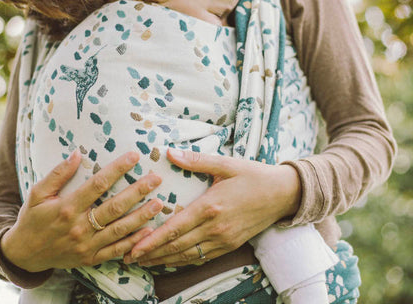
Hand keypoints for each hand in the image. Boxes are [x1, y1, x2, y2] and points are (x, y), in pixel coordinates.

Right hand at [1, 150, 163, 271]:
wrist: (25, 254)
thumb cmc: (32, 219)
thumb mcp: (38, 193)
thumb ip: (58, 174)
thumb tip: (77, 153)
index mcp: (67, 207)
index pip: (98, 184)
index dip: (118, 168)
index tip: (134, 156)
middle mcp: (79, 227)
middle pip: (114, 207)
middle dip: (137, 191)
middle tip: (156, 179)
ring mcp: (86, 245)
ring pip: (119, 230)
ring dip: (141, 216)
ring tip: (159, 203)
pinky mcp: (91, 258)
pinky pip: (116, 251)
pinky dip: (133, 242)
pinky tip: (149, 232)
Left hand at [125, 148, 300, 267]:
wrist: (284, 194)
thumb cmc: (253, 175)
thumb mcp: (225, 163)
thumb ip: (196, 160)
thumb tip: (169, 152)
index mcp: (211, 206)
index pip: (175, 228)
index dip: (152, 240)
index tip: (134, 246)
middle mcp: (216, 228)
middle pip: (177, 246)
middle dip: (151, 253)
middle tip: (128, 257)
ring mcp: (224, 240)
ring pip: (188, 255)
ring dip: (164, 260)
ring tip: (143, 261)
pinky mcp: (230, 245)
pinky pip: (202, 257)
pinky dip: (183, 260)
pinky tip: (169, 260)